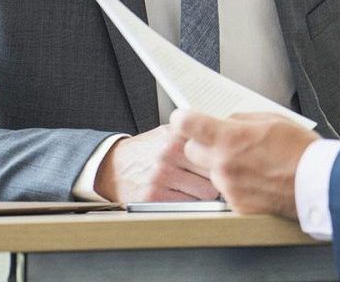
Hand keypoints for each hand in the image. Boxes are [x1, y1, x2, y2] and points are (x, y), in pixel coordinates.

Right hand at [93, 124, 219, 202]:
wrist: (113, 166)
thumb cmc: (147, 151)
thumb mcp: (169, 133)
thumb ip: (194, 136)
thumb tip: (225, 143)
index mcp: (176, 135)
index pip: (215, 151)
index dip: (223, 160)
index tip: (224, 164)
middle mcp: (168, 154)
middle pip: (214, 173)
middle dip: (216, 178)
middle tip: (211, 180)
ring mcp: (160, 176)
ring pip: (204, 193)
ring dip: (204, 194)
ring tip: (195, 188)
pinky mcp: (152, 197)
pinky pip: (187, 206)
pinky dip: (189, 205)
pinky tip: (181, 197)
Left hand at [169, 109, 318, 220]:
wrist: (317, 184)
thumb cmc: (300, 150)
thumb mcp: (271, 119)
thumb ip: (241, 119)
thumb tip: (225, 121)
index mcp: (230, 138)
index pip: (187, 125)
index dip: (183, 119)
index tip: (184, 118)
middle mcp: (224, 164)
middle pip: (191, 151)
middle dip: (202, 143)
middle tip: (223, 141)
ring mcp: (228, 188)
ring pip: (210, 171)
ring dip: (221, 165)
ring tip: (250, 162)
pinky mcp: (236, 205)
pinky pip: (225, 190)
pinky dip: (235, 183)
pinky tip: (256, 178)